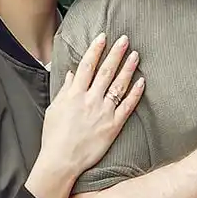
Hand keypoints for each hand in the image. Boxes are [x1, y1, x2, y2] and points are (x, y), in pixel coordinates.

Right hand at [42, 33, 144, 174]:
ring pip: (118, 85)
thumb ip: (64, 90)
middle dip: (116, 53)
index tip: (103, 37)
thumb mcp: (54, 109)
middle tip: (125, 39)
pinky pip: (127, 106)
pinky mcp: (113, 125)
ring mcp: (103, 112)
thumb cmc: (54, 137)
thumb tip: (70, 74)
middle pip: (105, 71)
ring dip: (128, 68)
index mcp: (73, 94)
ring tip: (136, 55)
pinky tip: (142, 81)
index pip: (87, 66)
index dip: (95, 50)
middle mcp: (90, 100)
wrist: (61, 161)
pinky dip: (135, 93)